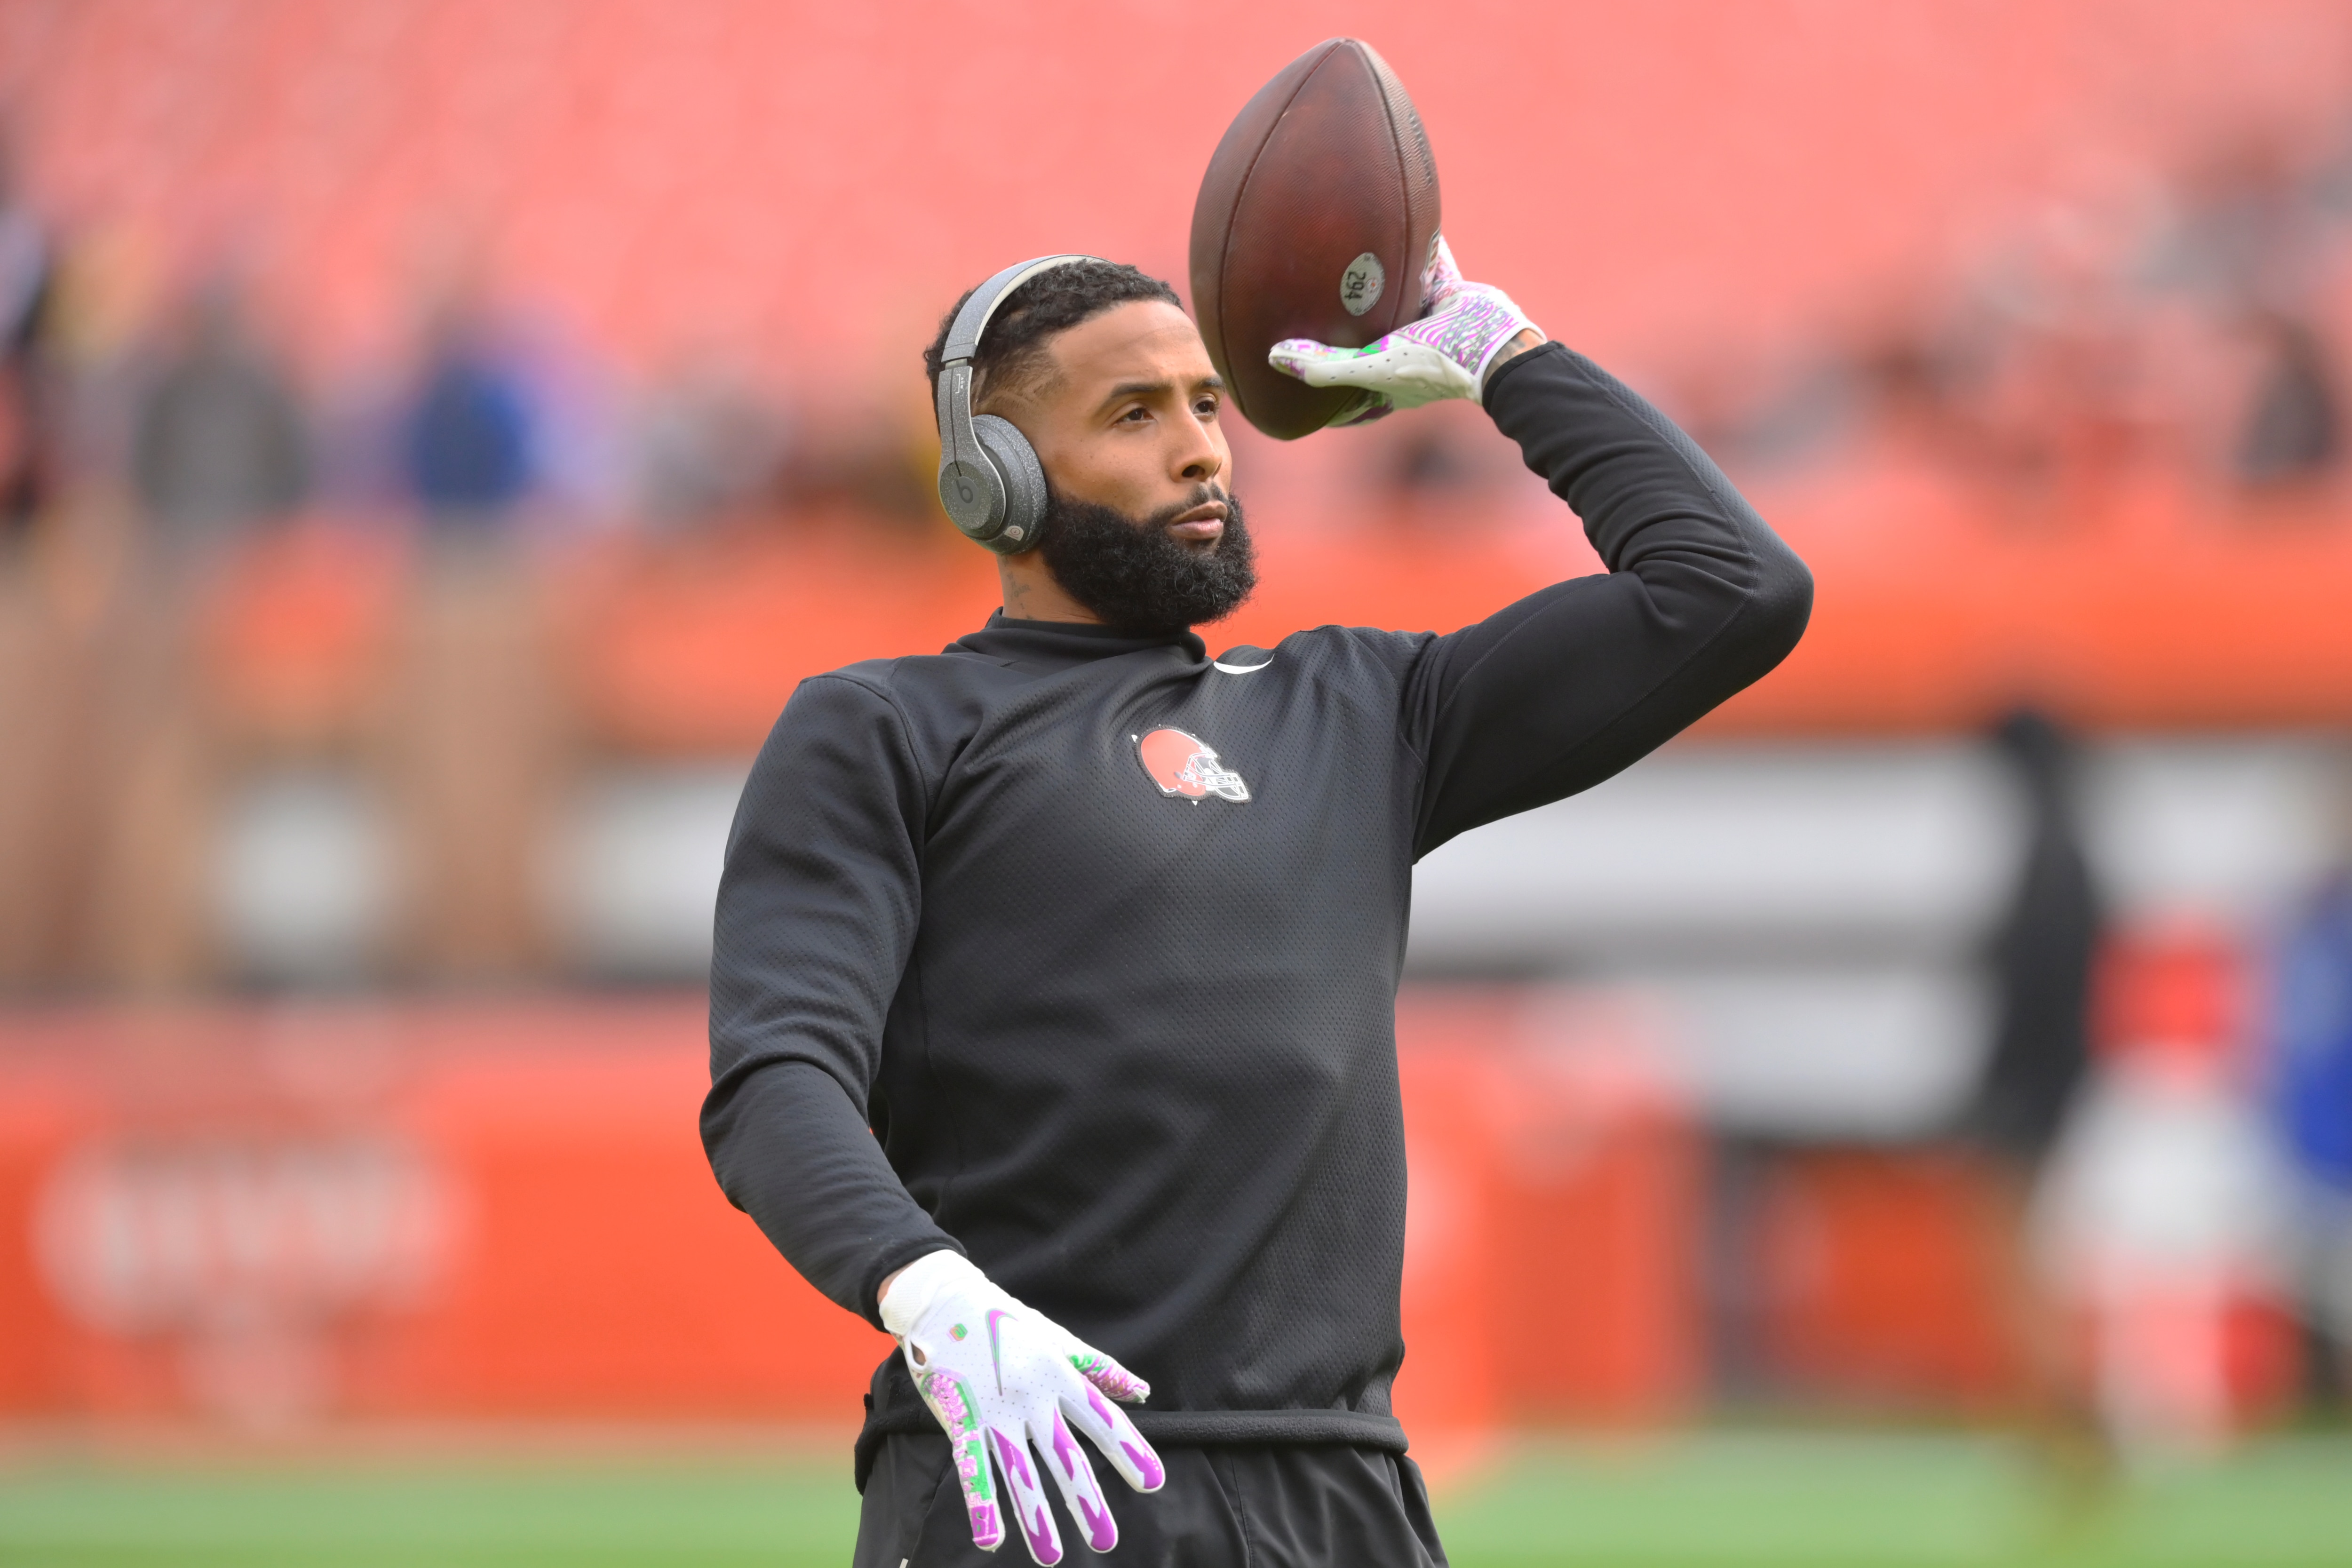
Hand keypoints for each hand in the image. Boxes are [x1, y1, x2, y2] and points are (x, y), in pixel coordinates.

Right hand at [880, 1250, 1163, 1562]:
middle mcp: (1031, 1397)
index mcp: (1058, 1375)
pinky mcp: (961, 1420)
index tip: (1152, 1481)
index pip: (1100, 1418)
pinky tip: (992, 1539)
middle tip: (1107, 1540)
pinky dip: (982, 1503)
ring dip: (1036, 1516)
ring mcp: (995, 1411)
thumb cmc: (1004, 1321)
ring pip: (1020, 1471)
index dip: (1127, 1449)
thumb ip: (1099, 1369)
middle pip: (1064, 1455)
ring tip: (1053, 1558)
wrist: (942, 1301)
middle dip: (1086, 1500)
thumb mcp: (1056, 1339)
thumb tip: (1142, 1391)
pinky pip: (973, 1467)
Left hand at [1269, 236, 1541, 425]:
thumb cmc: (1434, 364)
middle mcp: (1408, 354)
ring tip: (1354, 262)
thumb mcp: (1372, 366)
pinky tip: (1406, 220)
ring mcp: (1431, 326)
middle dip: (1345, 332)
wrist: (1496, 343)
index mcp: (1388, 381)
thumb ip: (1324, 364)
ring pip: (1397, 303)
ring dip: (1381, 287)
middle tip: (1315, 310)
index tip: (1295, 385)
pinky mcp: (1452, 298)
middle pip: (1368, 342)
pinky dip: (1421, 249)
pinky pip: (1431, 268)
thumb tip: (1274, 356)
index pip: (1347, 393)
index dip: (1323, 393)